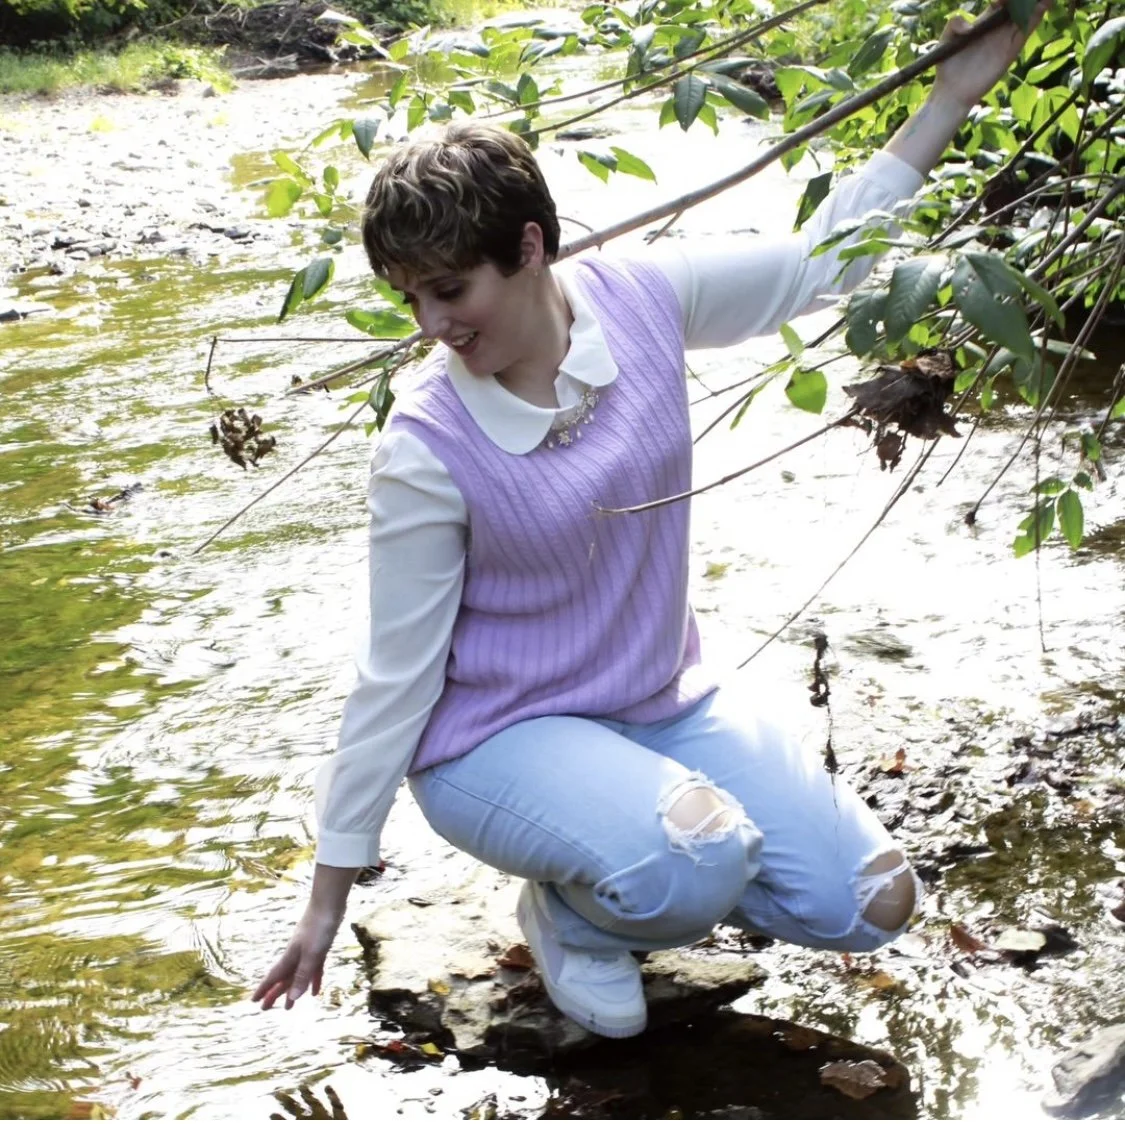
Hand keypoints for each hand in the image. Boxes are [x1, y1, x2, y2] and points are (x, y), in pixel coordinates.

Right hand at [252, 906, 343, 1009]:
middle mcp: (296, 955)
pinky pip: (313, 968)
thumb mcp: (312, 953)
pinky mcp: (319, 947)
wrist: (329, 903)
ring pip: (297, 975)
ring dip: (293, 990)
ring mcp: (307, 950)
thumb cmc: (319, 927)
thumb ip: (303, 974)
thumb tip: (293, 998)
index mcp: (291, 956)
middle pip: (284, 978)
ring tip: (289, 1006)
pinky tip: (315, 991)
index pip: (274, 977)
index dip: (264, 989)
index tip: (253, 1002)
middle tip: (265, 1009)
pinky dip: (312, 980)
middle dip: (275, 993)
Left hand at [933, 0, 1051, 110]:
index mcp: (985, 21)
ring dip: (1036, 3)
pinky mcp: (1011, 51)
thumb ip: (953, 25)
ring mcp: (1006, 39)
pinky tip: (1042, 6)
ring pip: (1026, 16)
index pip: (1001, 2)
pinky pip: (1025, 32)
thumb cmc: (947, 66)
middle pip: (1017, 6)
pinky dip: (1035, 18)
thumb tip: (967, 26)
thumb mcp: (945, 41)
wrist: (952, 91)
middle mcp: (998, 28)